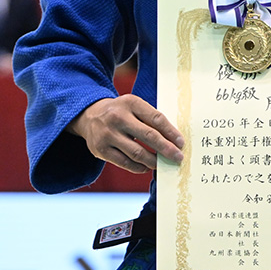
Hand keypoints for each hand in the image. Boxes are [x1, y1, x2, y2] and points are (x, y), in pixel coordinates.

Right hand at [70, 95, 184, 173]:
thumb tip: (174, 140)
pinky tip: (146, 167)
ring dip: (153, 161)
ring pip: (136, 152)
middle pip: (148, 136)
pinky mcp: (100, 150)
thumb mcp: (134, 107)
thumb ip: (151, 119)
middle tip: (178, 157)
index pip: (156, 118)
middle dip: (166, 149)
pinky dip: (138, 167)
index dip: (171, 132)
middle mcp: (118, 117)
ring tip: (162, 164)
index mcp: (131, 103)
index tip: (181, 143)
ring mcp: (107, 134)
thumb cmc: (121, 112)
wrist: (89, 116)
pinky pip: (124, 162)